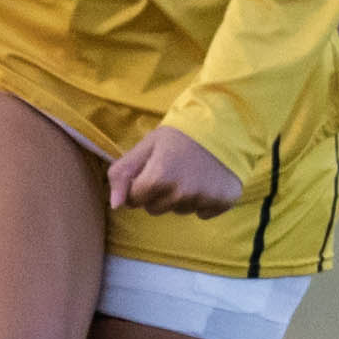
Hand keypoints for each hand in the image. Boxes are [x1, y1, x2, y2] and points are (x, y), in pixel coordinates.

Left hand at [105, 125, 240, 216]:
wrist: (221, 125)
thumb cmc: (178, 136)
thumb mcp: (145, 147)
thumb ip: (122, 174)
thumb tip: (115, 205)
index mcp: (158, 177)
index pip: (135, 200)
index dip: (139, 185)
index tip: (151, 170)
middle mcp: (181, 192)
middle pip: (155, 209)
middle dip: (157, 194)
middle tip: (171, 169)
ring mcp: (203, 199)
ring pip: (178, 211)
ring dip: (180, 197)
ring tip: (190, 173)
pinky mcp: (222, 202)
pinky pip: (202, 213)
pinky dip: (202, 201)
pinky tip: (206, 181)